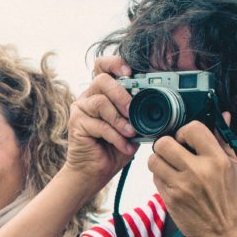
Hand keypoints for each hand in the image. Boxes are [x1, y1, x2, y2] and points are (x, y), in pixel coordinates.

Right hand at [65, 56, 138, 179]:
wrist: (94, 172)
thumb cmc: (113, 149)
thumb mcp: (132, 127)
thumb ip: (139, 114)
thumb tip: (160, 104)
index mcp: (102, 92)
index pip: (103, 66)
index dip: (115, 64)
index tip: (130, 73)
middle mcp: (88, 97)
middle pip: (102, 80)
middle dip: (122, 95)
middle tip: (133, 111)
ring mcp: (80, 109)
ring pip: (100, 102)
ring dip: (120, 119)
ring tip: (131, 133)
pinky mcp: (76, 123)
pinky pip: (99, 124)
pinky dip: (116, 136)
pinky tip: (124, 146)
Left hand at [148, 114, 236, 236]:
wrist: (224, 235)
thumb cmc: (231, 201)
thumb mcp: (234, 169)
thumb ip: (224, 141)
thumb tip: (224, 116)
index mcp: (217, 160)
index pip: (192, 128)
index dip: (185, 131)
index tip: (187, 139)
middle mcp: (197, 171)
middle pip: (164, 143)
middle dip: (166, 144)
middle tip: (173, 151)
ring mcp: (181, 186)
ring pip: (153, 160)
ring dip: (159, 160)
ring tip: (170, 165)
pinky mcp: (169, 199)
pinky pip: (154, 178)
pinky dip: (160, 176)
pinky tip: (172, 181)